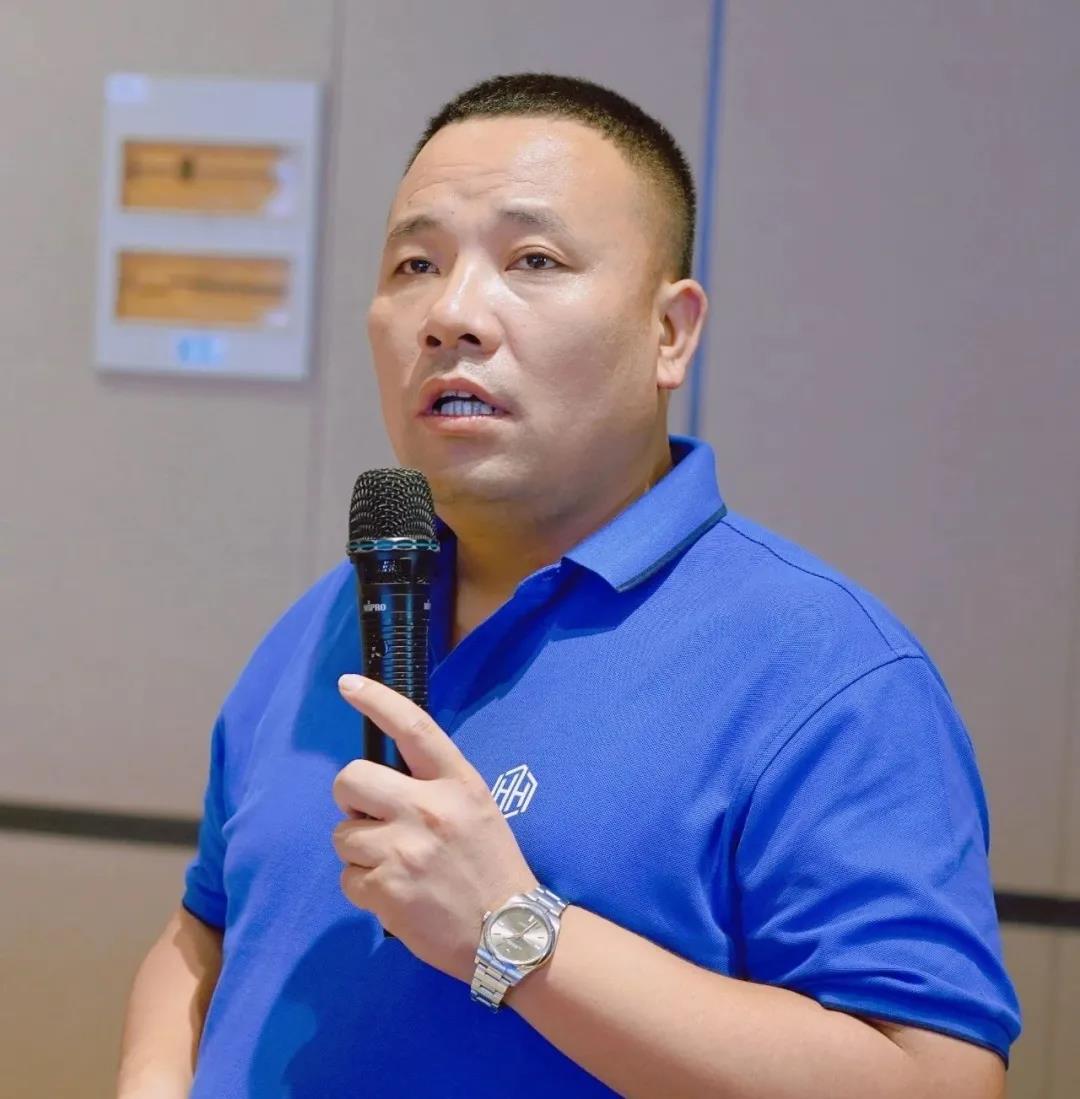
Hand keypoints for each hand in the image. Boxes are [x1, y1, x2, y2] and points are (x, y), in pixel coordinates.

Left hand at [331, 674, 539, 983]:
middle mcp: (427, 809)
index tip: (347, 684)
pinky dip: (364, 887)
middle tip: (371, 817)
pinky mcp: (385, 890)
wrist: (509, 932)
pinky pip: (347, 878)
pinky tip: (395, 894)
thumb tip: (382, 779)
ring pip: (342, 835)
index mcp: (456, 782)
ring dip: (359, 850)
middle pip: (350, 779)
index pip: (413, 727)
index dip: (376, 700)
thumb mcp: (477, 807)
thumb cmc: (492, 864)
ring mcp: (403, 850)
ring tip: (394, 865)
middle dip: (351, 799)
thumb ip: (434, 787)